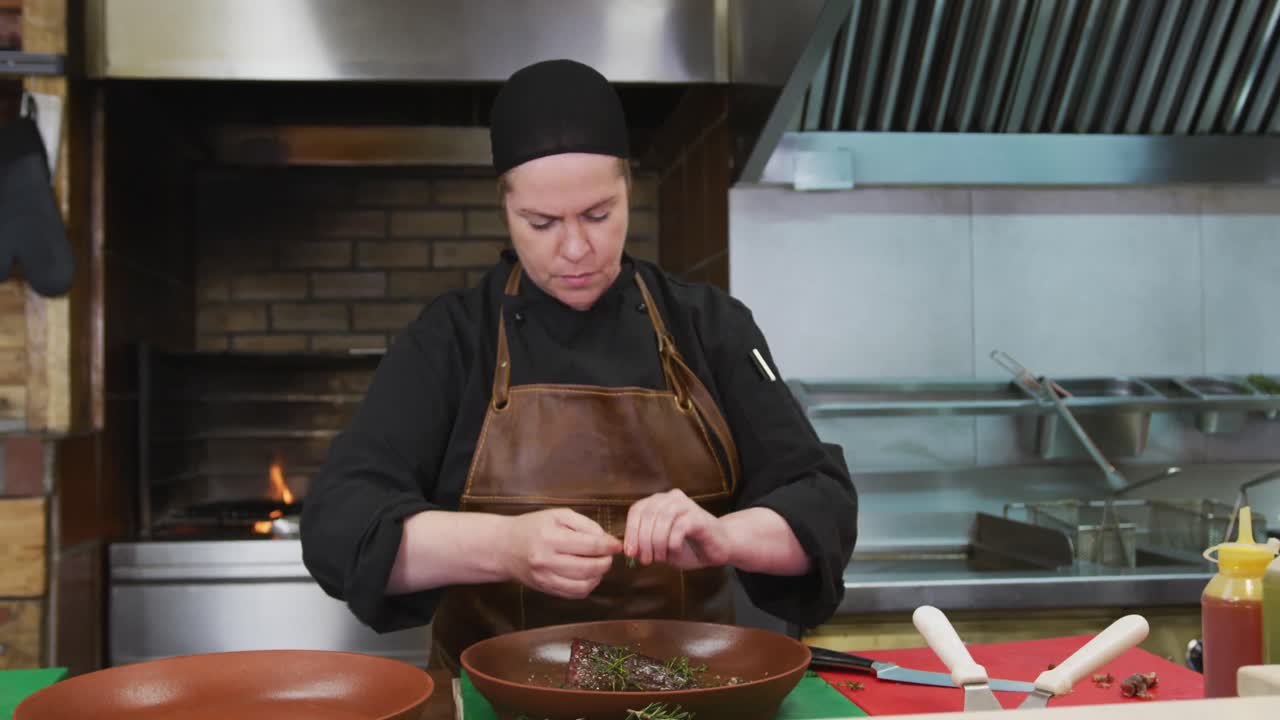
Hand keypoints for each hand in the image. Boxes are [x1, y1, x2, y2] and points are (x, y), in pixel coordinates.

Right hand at [501, 508, 622, 598]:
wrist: (503, 547)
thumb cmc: (532, 527)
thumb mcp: (557, 515)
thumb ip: (584, 524)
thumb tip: (606, 540)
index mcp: (550, 537)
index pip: (589, 545)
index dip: (609, 545)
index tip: (617, 544)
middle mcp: (546, 560)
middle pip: (589, 567)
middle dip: (606, 561)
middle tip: (609, 554)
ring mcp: (545, 578)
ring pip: (584, 584)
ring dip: (599, 576)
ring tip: (599, 564)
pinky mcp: (546, 589)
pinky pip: (575, 594)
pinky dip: (588, 586)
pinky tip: (588, 575)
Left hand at [624, 489, 731, 569]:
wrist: (717, 549)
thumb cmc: (687, 547)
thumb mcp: (660, 547)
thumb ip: (644, 545)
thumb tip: (626, 550)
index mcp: (659, 502)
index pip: (637, 511)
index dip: (630, 532)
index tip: (630, 553)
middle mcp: (671, 498)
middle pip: (648, 514)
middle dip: (643, 541)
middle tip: (645, 560)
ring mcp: (686, 505)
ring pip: (662, 519)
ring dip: (657, 542)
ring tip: (659, 558)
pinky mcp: (699, 517)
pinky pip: (679, 527)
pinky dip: (673, 543)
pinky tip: (676, 551)